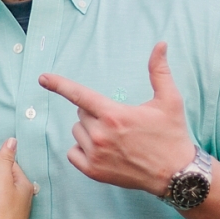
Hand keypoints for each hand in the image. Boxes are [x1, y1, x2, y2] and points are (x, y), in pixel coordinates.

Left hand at [38, 42, 195, 195]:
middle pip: (81, 114)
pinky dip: (82, 150)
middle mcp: (101, 135)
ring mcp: (95, 155)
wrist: (176, 174)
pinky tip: (102, 151)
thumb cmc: (172, 135)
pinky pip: (73, 153)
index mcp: (114, 115)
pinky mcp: (94, 172)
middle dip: (95, 113)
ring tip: (114, 138)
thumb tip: (161, 44)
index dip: (59, 84)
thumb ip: (159, 71)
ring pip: (77, 132)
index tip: (43, 78)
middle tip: (119, 122)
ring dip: (89, 131)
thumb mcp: (170, 100)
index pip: (79, 95)